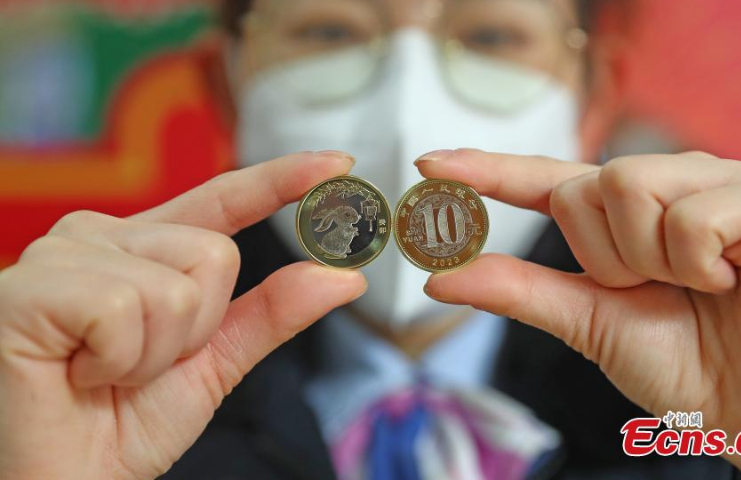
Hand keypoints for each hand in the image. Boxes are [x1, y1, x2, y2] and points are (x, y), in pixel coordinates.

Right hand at [0, 152, 366, 479]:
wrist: (65, 479)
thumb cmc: (124, 422)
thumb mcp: (215, 363)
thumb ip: (273, 313)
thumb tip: (344, 276)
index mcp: (145, 248)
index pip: (222, 201)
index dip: (280, 180)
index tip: (338, 164)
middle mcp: (104, 236)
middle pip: (214, 253)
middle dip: (197, 330)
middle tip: (139, 366)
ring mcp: (64, 254)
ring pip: (178, 285)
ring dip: (156, 353)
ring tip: (103, 372)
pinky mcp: (32, 285)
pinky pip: (126, 306)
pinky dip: (120, 359)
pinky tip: (78, 372)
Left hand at [418, 149, 740, 478]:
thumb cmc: (690, 368)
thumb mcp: (591, 324)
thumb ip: (521, 292)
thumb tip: (441, 277)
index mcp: (628, 218)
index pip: (546, 182)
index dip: (488, 171)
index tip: (430, 164)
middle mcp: (669, 187)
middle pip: (581, 185)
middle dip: (603, 257)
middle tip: (656, 291)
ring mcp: (716, 184)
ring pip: (623, 184)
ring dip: (646, 259)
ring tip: (698, 287)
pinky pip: (687, 212)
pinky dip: (697, 262)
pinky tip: (734, 280)